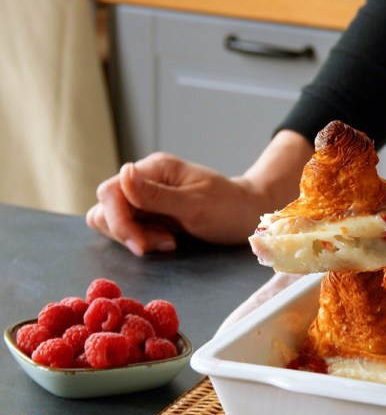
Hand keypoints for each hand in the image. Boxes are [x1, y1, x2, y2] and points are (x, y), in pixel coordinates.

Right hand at [86, 130, 312, 255]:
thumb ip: (157, 194)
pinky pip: (130, 228)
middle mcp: (144, 180)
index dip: (118, 221)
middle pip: (106, 206)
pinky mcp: (151, 214)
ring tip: (167, 242)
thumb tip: (123, 173)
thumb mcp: (196, 205)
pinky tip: (168, 242)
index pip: (111, 191)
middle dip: (126, 231)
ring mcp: (146, 198)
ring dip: (134, 236)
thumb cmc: (229, 208)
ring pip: (113, 219)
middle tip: (161, 244)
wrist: (248, 215)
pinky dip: (142, 239)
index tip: (140, 245)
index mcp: (154, 169)